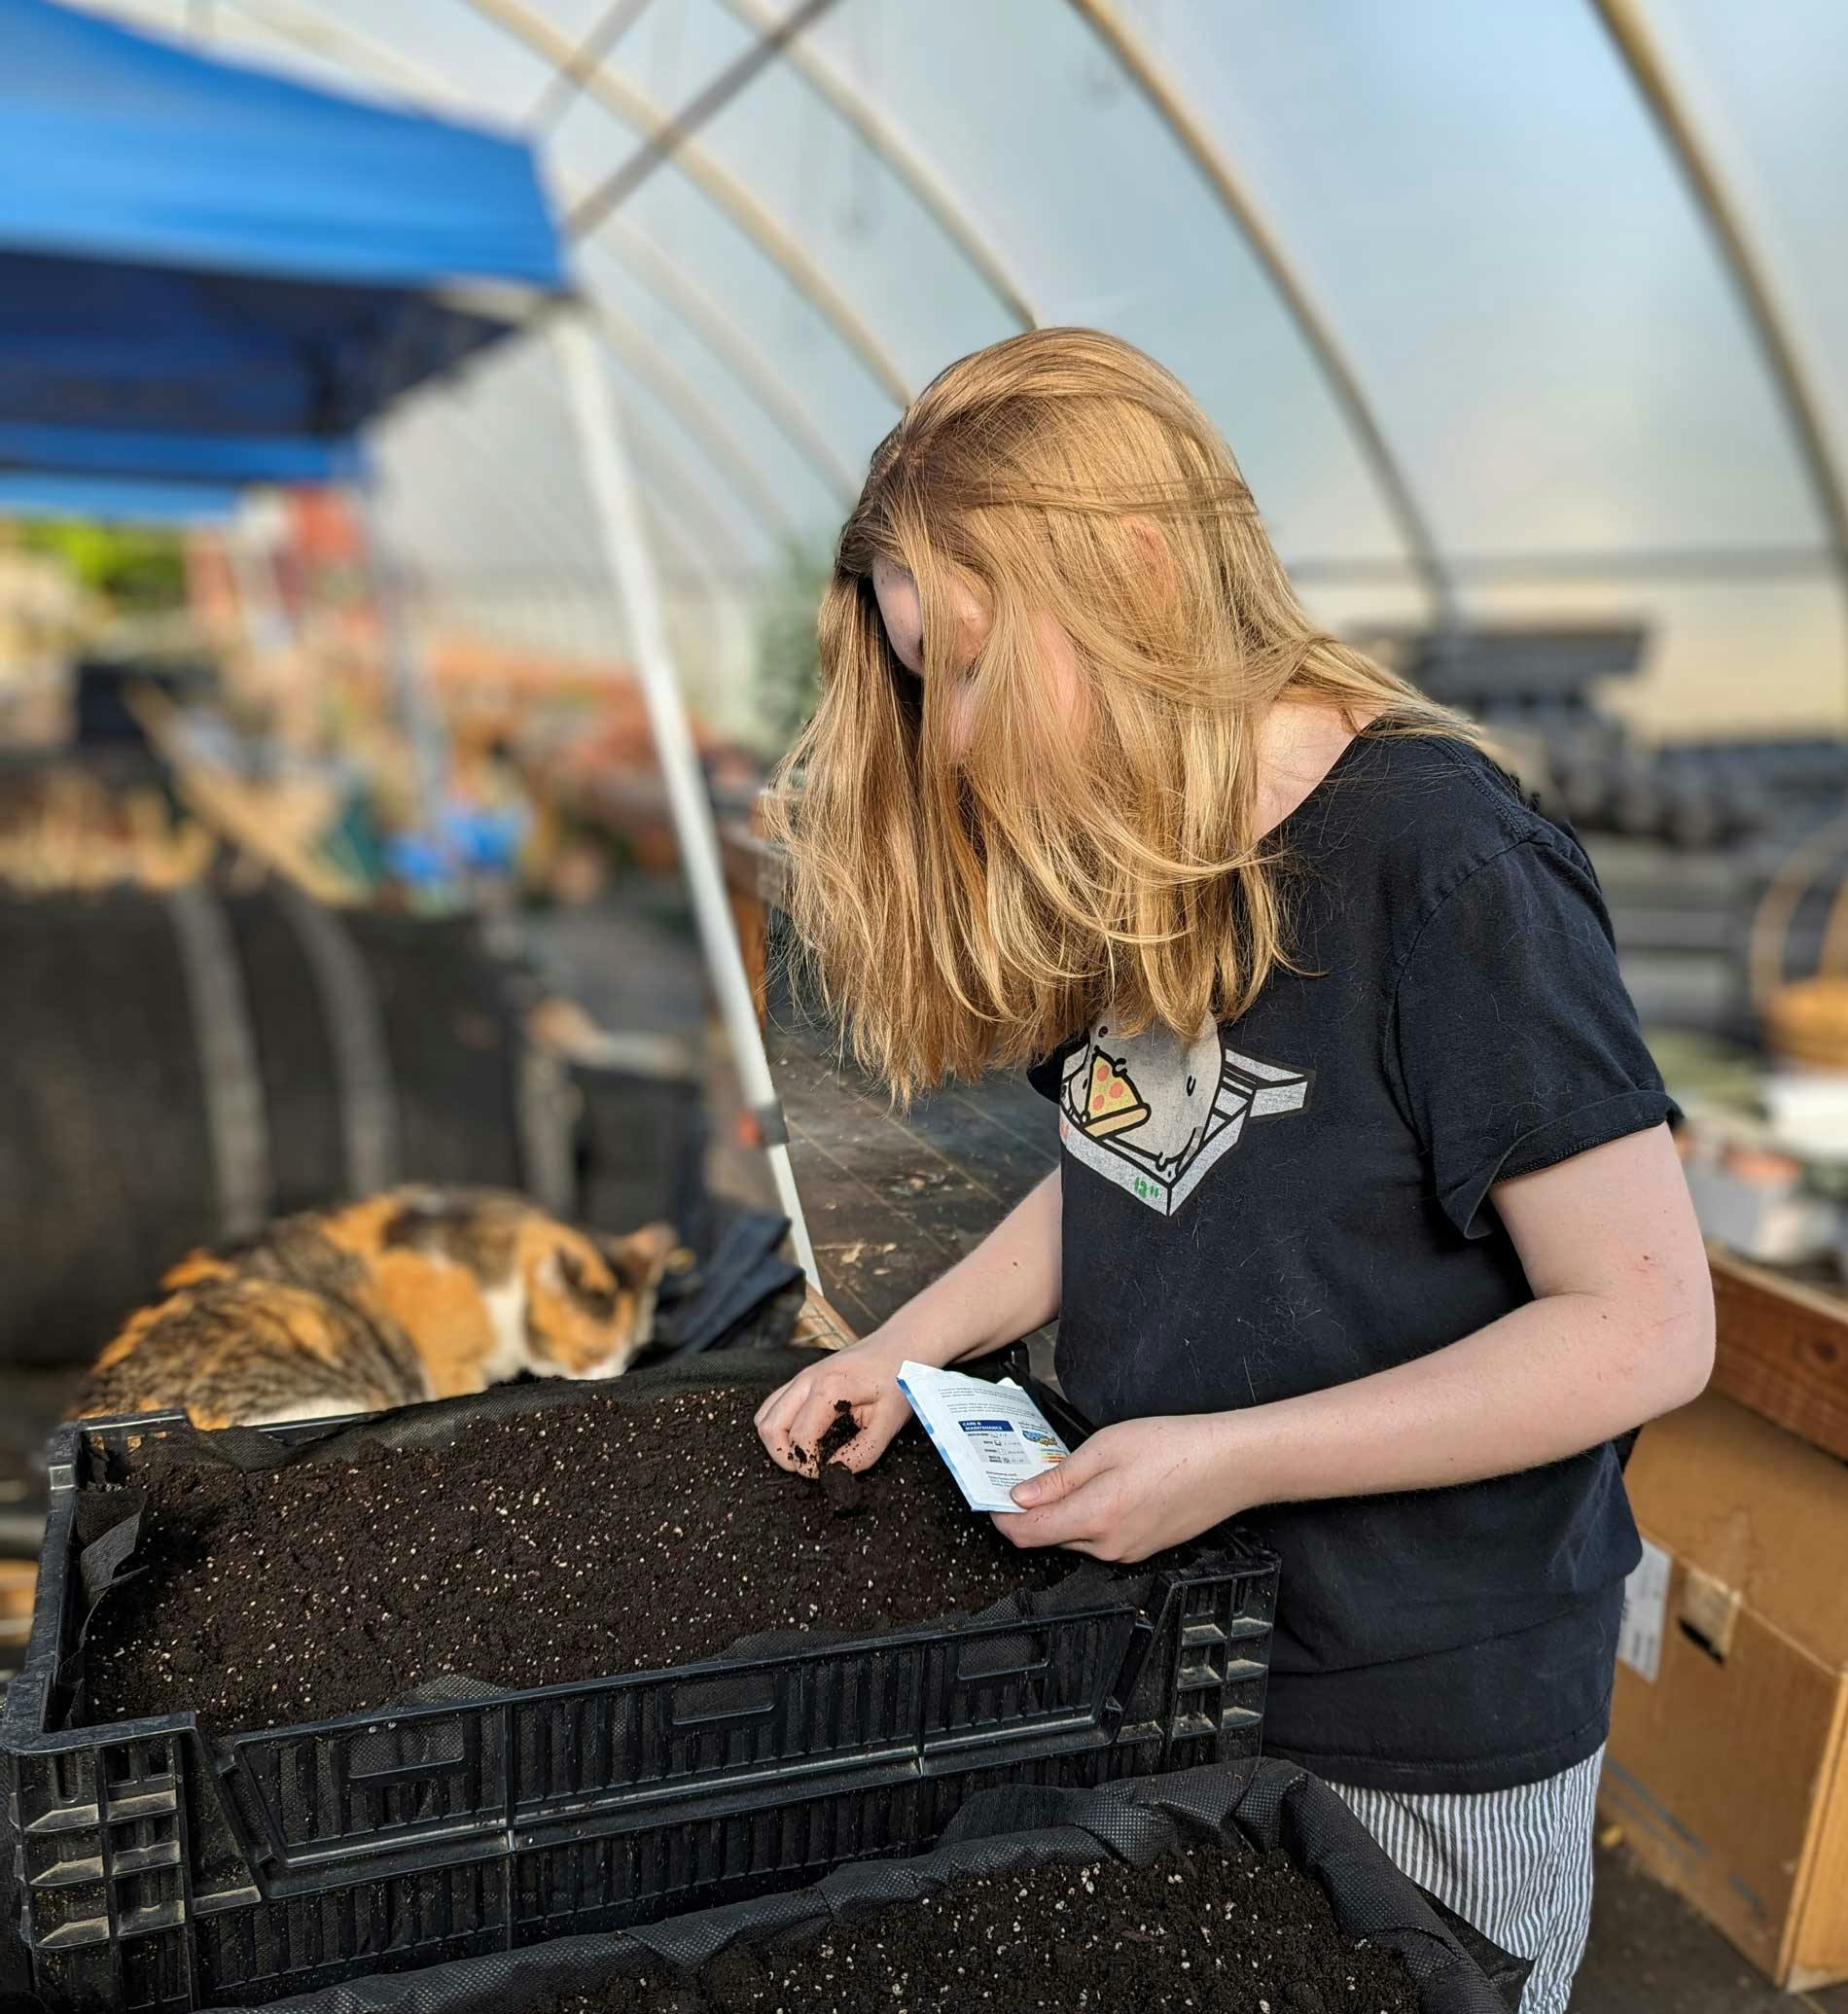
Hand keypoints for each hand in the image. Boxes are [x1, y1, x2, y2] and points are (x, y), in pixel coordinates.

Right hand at [754, 1335, 911, 1475]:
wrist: (900, 1346)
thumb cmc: (897, 1380)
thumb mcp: (888, 1423)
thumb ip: (861, 1453)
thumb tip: (834, 1471)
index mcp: (830, 1389)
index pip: (799, 1438)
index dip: (809, 1464)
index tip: (827, 1471)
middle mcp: (807, 1380)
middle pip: (769, 1427)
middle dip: (784, 1456)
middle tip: (811, 1466)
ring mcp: (800, 1377)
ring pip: (764, 1415)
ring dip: (777, 1441)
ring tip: (805, 1453)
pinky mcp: (801, 1378)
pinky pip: (773, 1405)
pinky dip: (780, 1426)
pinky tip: (804, 1435)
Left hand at [995, 1415, 1247, 1561]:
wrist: (1231, 1465)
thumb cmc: (1175, 1449)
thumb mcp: (1106, 1448)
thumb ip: (1059, 1477)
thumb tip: (1021, 1497)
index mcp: (1094, 1518)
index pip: (1027, 1534)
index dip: (1001, 1518)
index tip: (991, 1498)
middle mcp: (1109, 1546)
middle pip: (1049, 1538)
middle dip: (1031, 1512)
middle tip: (1025, 1475)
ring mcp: (1129, 1551)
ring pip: (1076, 1539)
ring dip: (1061, 1514)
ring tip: (1066, 1475)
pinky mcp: (1145, 1548)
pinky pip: (1102, 1539)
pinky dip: (1088, 1518)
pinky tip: (1101, 1488)